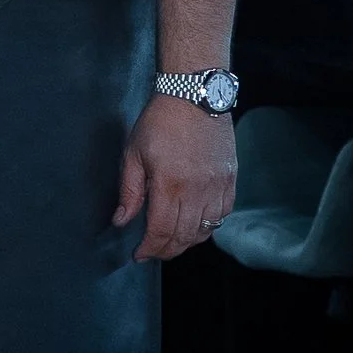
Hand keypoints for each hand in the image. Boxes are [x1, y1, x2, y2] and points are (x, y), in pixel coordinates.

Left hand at [114, 94, 236, 260]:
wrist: (194, 98)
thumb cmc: (160, 123)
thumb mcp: (133, 154)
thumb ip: (129, 192)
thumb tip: (121, 221)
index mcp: (170, 184)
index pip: (162, 230)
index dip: (150, 248)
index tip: (139, 255)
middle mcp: (198, 190)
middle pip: (184, 236)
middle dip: (166, 250)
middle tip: (153, 252)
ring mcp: (218, 186)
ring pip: (205, 230)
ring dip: (187, 242)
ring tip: (171, 242)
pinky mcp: (230, 180)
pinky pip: (222, 215)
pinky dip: (208, 226)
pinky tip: (195, 225)